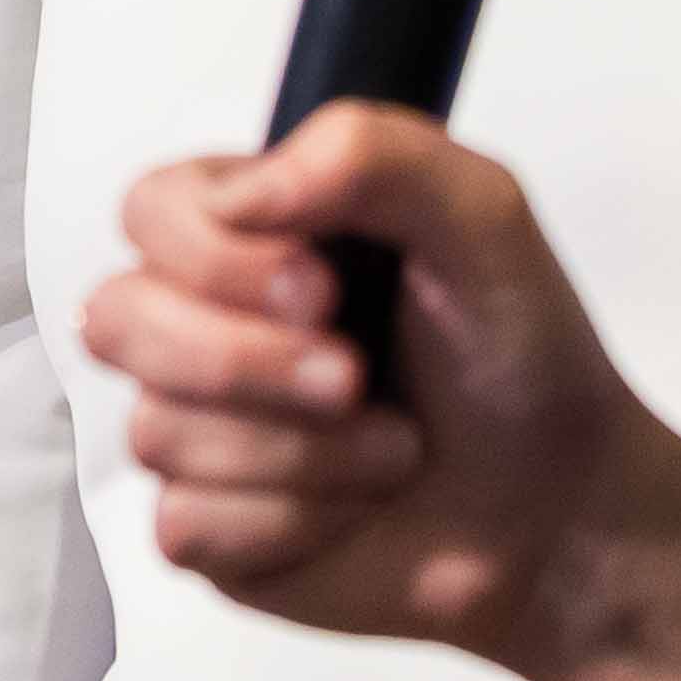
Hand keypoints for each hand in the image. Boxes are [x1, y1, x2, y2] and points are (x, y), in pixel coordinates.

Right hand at [85, 107, 680, 680]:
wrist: (565, 510)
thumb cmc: (522, 356)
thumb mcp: (481, 213)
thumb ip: (368, 151)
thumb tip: (242, 196)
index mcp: (251, 232)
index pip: (146, 211)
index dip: (215, 257)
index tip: (325, 287)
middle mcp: (203, 322)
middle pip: (115, 319)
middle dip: (249, 362)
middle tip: (356, 377)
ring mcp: (196, 430)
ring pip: (157, 431)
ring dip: (302, 451)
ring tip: (389, 448)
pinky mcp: (206, 530)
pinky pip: (185, 525)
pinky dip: (290, 522)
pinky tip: (352, 510)